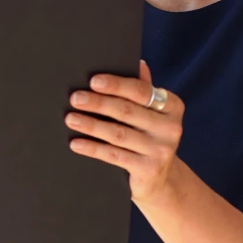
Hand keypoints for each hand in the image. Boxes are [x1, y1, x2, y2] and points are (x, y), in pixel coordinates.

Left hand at [65, 61, 183, 204]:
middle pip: (127, 111)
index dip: (116, 85)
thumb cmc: (149, 138)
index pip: (141, 91)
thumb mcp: (151, 114)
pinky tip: (76, 143)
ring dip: (91, 125)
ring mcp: (161, 150)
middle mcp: (171, 127)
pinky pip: (114, 155)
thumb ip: (143, 91)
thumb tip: (138, 63)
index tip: (93, 81)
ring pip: (118, 134)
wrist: (160, 180)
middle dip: (98, 103)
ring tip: (70, 118)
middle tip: (75, 98)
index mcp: (172, 106)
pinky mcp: (148, 169)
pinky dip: (92, 148)